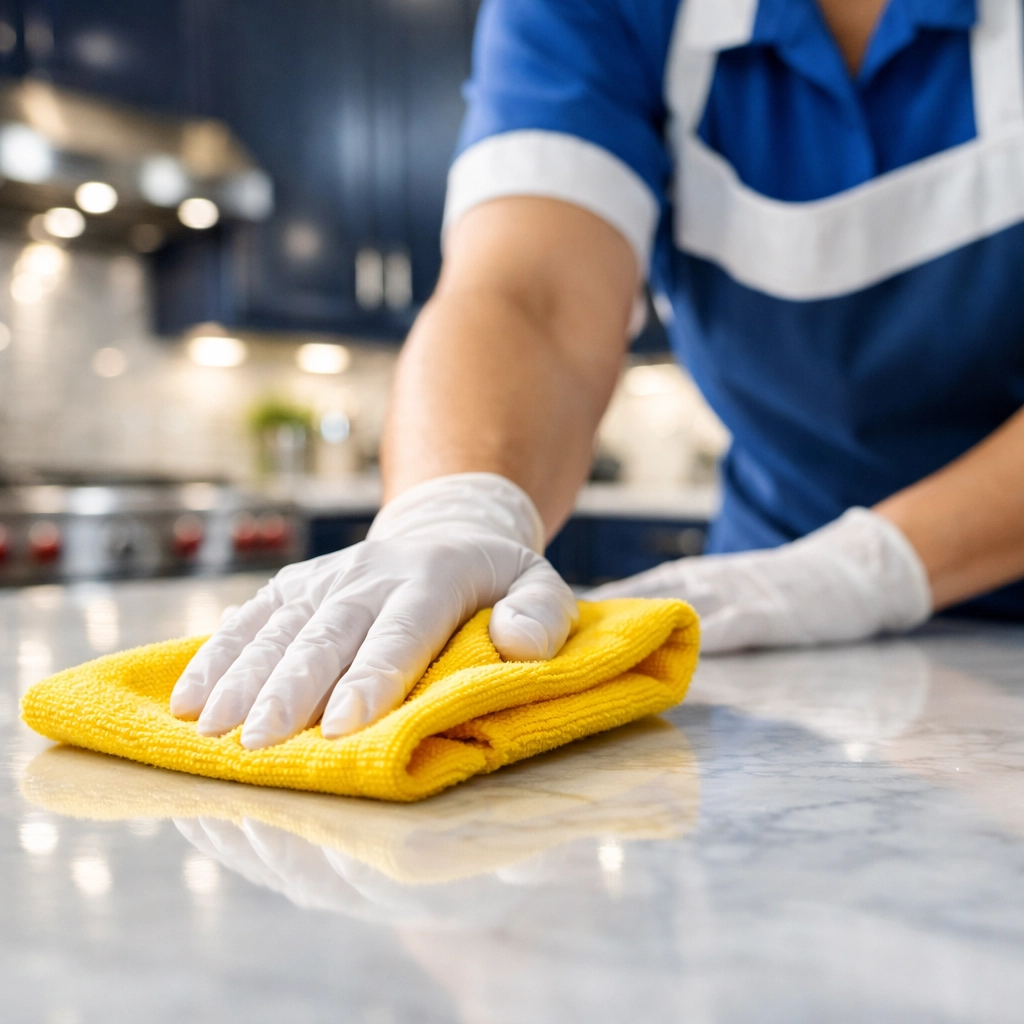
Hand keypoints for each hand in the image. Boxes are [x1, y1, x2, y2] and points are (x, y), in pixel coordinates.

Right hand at [170, 474, 577, 748]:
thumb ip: (543, 613)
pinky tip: (187, 701)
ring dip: (243, 678)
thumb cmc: (494, 579)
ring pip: (279, 628)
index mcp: (434, 578)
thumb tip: (518, 644)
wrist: (444, 528)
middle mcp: (371, 575)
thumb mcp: (539, 584)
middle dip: (292, 688)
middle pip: (327, 634)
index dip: (373, 677)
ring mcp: (326, 578)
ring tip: (212, 729)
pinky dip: (216, 657)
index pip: (402, 631)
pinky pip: (251, 617)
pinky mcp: (295, 585)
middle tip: (261, 742)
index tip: (346, 725)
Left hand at [587, 508, 931, 653]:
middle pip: (643, 595)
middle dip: (603, 614)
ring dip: (635, 625)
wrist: (851, 571)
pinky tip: (665, 650)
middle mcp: (706, 580)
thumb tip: (634, 623)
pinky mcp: (765, 615)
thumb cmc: (787, 587)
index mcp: (695, 575)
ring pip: (675, 608)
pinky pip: (724, 627)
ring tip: (591, 643)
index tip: (552, 615)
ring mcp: (735, 596)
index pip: (634, 587)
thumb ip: (688, 600)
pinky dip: (693, 638)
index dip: (595, 604)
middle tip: (557, 629)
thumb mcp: (728, 587)